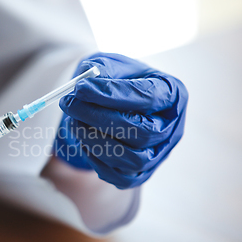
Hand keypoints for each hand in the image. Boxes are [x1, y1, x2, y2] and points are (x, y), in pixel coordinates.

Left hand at [55, 53, 187, 188]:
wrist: (112, 104)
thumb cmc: (116, 81)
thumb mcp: (110, 65)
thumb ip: (100, 69)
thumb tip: (85, 83)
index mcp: (172, 93)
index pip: (148, 96)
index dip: (112, 93)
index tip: (80, 88)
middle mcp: (171, 127)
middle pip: (142, 131)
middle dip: (99, 119)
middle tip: (70, 105)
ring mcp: (159, 154)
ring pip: (133, 159)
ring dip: (96, 141)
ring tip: (74, 122)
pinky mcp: (141, 173)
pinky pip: (121, 177)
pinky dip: (97, 161)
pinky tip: (84, 141)